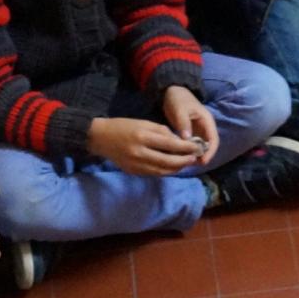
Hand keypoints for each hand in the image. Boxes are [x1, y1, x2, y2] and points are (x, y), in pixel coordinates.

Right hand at [88, 117, 208, 176]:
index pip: (171, 145)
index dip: (186, 148)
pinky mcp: (134, 172)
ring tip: (186, 163)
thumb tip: (179, 141)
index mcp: (143, 137)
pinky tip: (173, 167)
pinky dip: (166, 171)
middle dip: (184, 161)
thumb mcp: (143, 123)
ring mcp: (137, 165)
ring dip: (177, 168)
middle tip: (194, 157)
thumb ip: (162, 131)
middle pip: (169, 162)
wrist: (101, 138)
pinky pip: (155, 174)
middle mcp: (140, 154)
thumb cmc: (123, 126)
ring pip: (163, 171)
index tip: (197, 147)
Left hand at [162, 86, 218, 166]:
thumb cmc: (178, 99)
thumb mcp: (180, 109)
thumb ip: (184, 123)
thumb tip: (187, 139)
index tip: (203, 161)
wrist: (172, 91)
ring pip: (200, 146)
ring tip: (186, 163)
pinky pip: (192, 145)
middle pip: (208, 146)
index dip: (210, 152)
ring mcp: (198, 131)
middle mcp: (205, 128)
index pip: (213, 139)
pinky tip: (181, 156)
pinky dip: (188, 151)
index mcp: (207, 121)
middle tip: (192, 164)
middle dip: (203, 156)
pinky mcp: (191, 133)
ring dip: (195, 155)